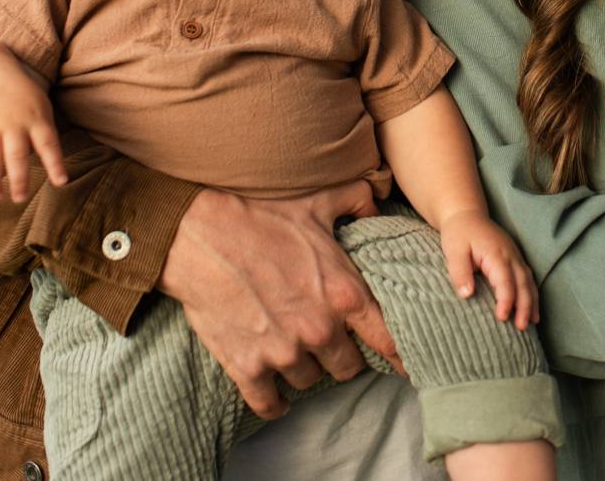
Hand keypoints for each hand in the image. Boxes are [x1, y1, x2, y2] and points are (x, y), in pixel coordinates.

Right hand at [0, 76, 66, 201]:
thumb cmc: (23, 100)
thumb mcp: (41, 109)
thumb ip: (43, 136)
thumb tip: (48, 170)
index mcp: (36, 119)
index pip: (48, 144)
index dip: (55, 164)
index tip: (61, 182)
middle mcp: (13, 123)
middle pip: (16, 155)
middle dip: (19, 179)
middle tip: (19, 199)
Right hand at [159, 181, 402, 419]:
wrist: (199, 233)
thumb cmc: (260, 213)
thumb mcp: (319, 200)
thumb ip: (357, 201)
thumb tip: (377, 203)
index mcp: (344, 294)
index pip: (388, 340)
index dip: (400, 355)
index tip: (406, 367)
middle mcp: (319, 330)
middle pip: (348, 368)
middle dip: (343, 355)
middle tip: (331, 343)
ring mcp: (283, 352)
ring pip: (310, 381)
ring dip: (305, 368)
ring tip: (296, 350)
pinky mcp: (247, 367)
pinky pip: (270, 404)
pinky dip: (275, 403)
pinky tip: (277, 397)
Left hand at [438, 210, 539, 330]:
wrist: (466, 214)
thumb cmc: (458, 234)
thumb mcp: (453, 251)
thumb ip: (460, 272)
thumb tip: (467, 295)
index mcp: (495, 253)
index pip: (505, 280)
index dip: (506, 300)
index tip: (502, 318)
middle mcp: (510, 255)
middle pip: (523, 283)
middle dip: (524, 306)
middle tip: (521, 327)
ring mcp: (515, 256)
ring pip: (529, 281)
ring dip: (532, 302)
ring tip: (532, 323)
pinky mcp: (515, 258)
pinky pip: (528, 278)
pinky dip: (532, 294)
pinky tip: (532, 309)